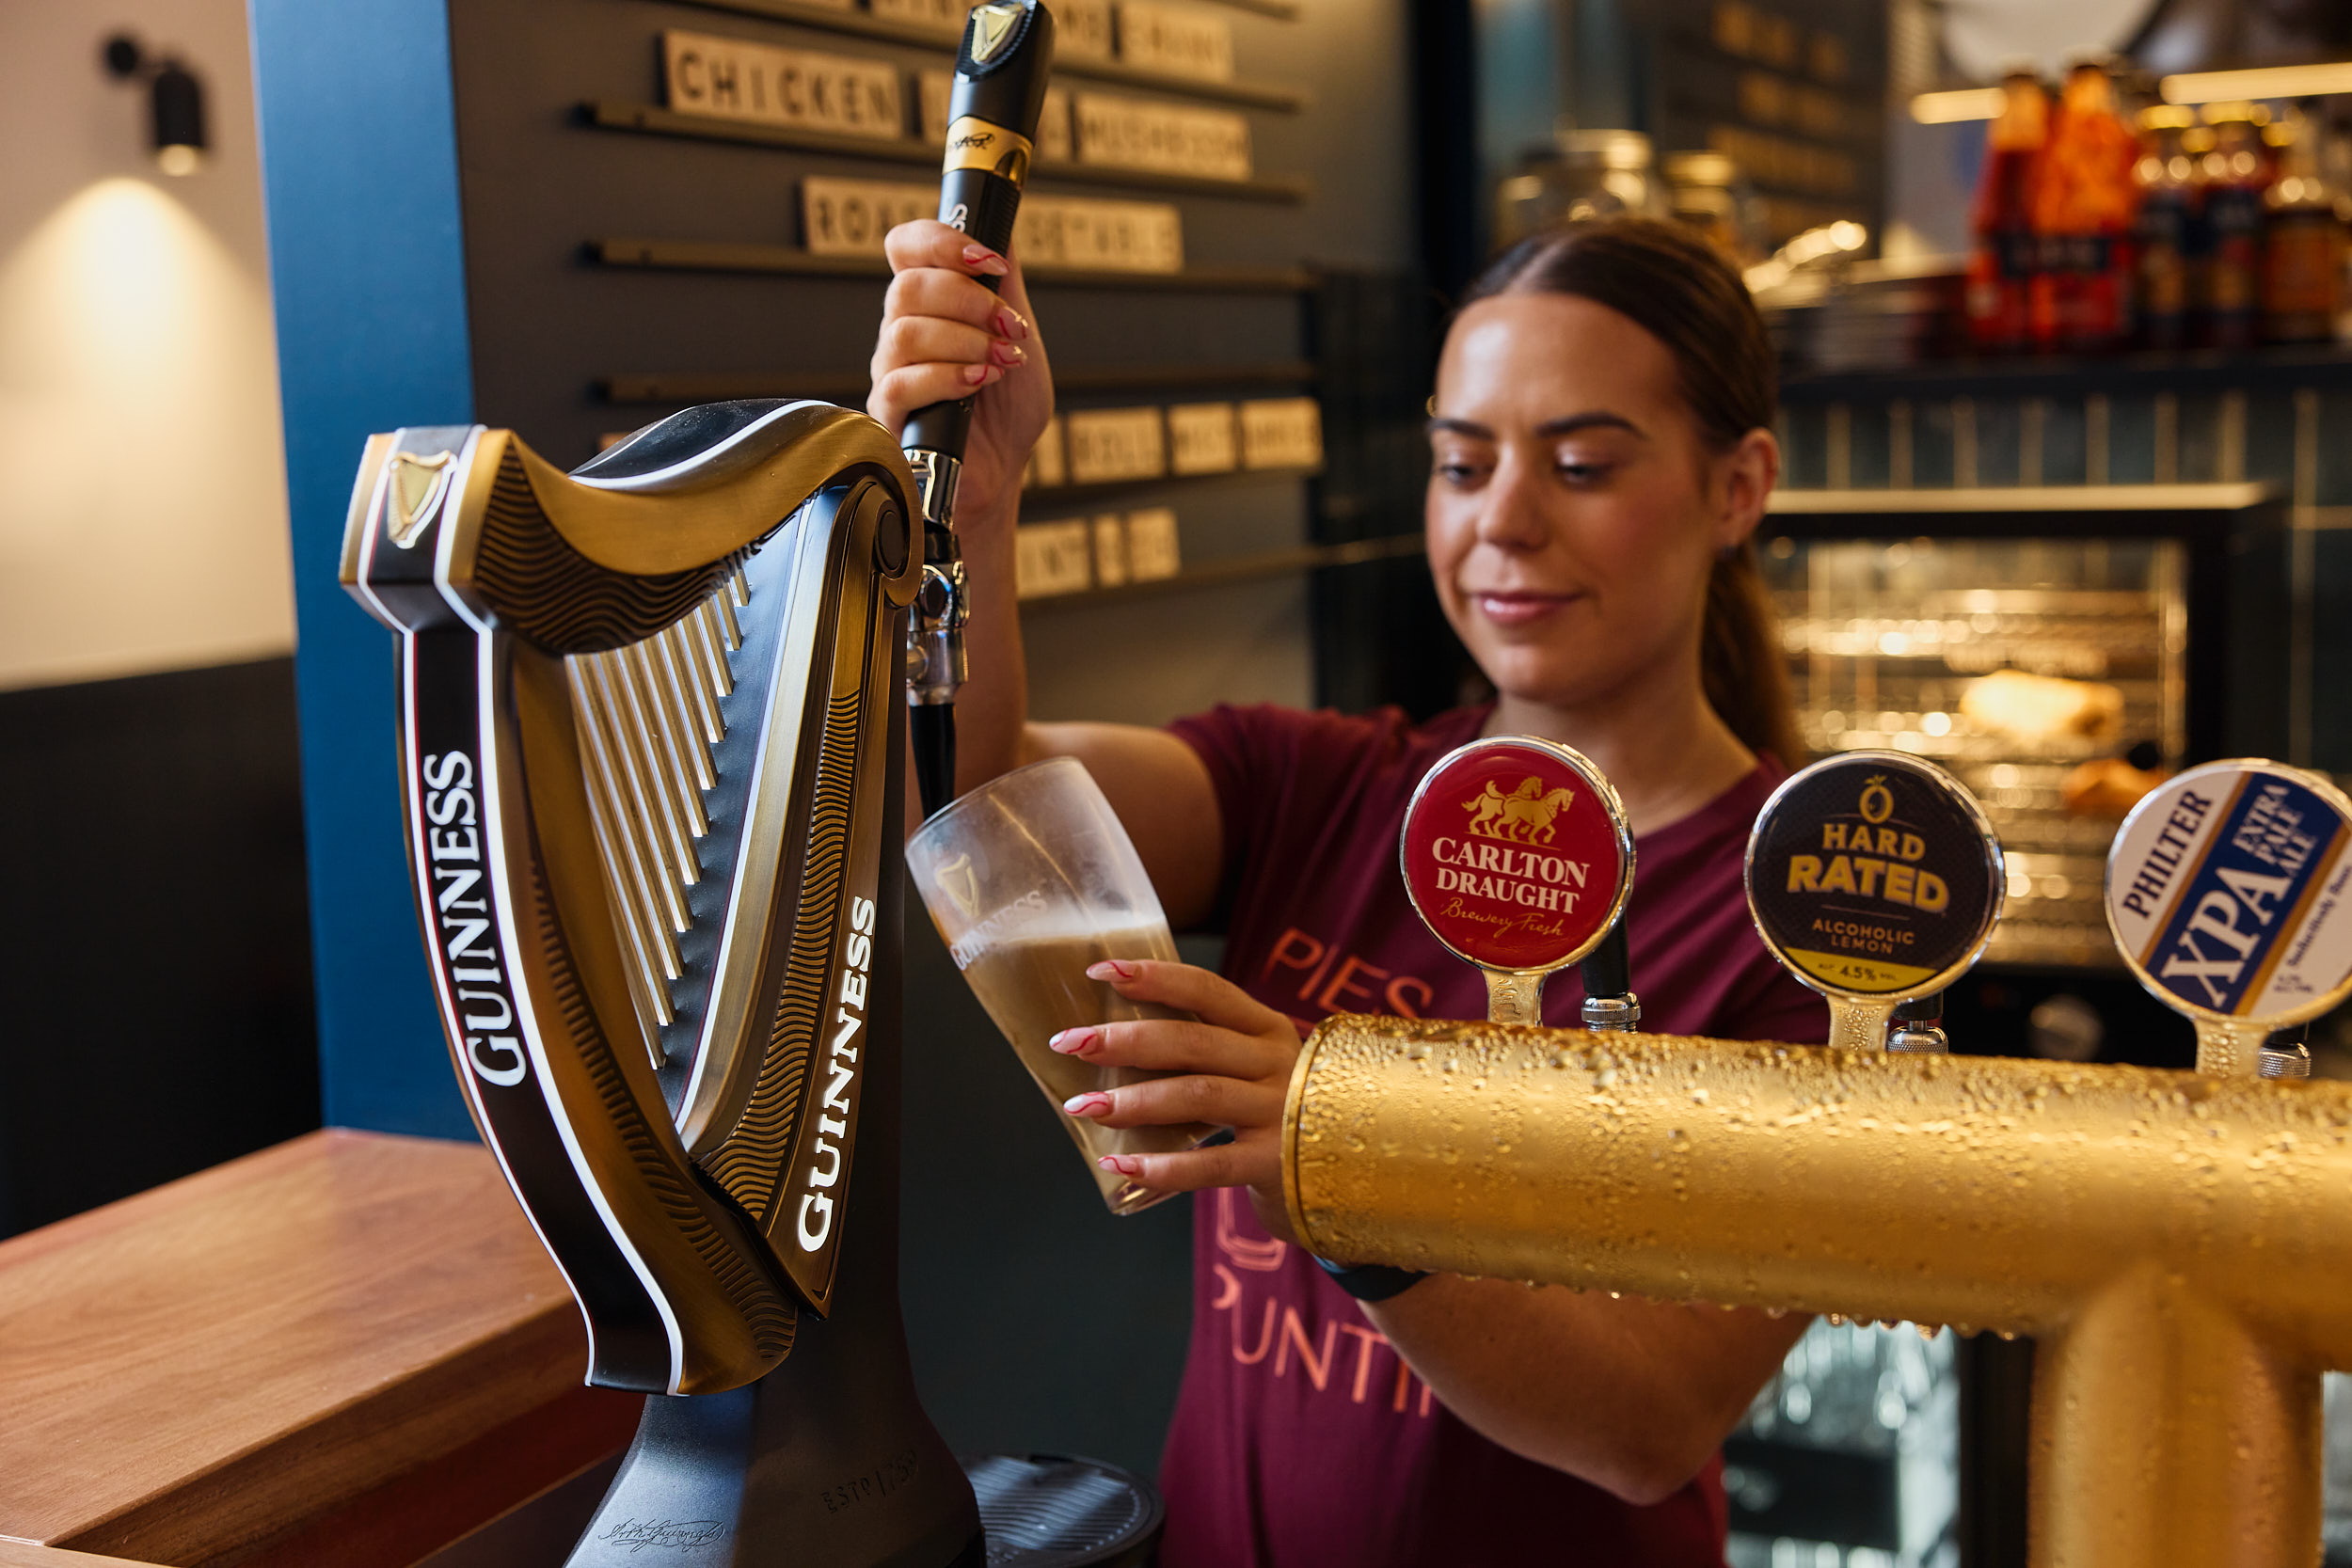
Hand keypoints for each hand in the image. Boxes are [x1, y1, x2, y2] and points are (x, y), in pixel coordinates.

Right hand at [868, 220, 1053, 526]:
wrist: (1004, 468)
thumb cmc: (1007, 408)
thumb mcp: (1019, 334)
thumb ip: (1005, 285)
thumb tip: (1000, 227)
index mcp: (928, 303)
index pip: (905, 246)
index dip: (941, 242)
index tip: (989, 261)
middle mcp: (900, 331)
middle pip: (908, 287)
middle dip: (970, 301)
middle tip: (1008, 326)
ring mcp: (889, 371)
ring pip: (905, 333)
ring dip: (965, 342)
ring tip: (1000, 362)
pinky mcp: (887, 414)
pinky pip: (901, 382)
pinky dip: (948, 377)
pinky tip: (978, 383)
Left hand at [1049, 960, 1303, 1241]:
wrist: (1344, 1176)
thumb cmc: (1274, 1112)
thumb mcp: (1254, 1066)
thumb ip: (1204, 1049)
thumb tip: (1109, 1037)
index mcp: (1267, 1028)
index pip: (1207, 989)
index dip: (1153, 977)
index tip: (1098, 971)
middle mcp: (1278, 1063)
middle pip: (1193, 1040)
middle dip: (1124, 1039)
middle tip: (1069, 1043)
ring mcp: (1280, 1113)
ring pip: (1197, 1096)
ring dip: (1133, 1100)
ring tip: (1082, 1107)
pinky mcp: (1275, 1164)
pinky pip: (1210, 1163)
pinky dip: (1161, 1166)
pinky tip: (1119, 1165)